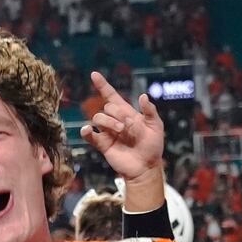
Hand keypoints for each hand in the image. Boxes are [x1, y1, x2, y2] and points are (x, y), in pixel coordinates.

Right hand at [79, 70, 164, 184]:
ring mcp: (107, 132)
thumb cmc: (152, 146)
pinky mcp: (102, 144)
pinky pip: (89, 135)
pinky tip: (87, 130)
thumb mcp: (156, 126)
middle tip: (128, 126)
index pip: (111, 96)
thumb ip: (150, 111)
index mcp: (126, 113)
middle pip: (107, 107)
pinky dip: (86, 131)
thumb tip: (143, 96)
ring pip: (98, 118)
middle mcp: (115, 120)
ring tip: (121, 131)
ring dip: (109, 122)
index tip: (94, 74)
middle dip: (117, 113)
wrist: (146, 166)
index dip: (103, 85)